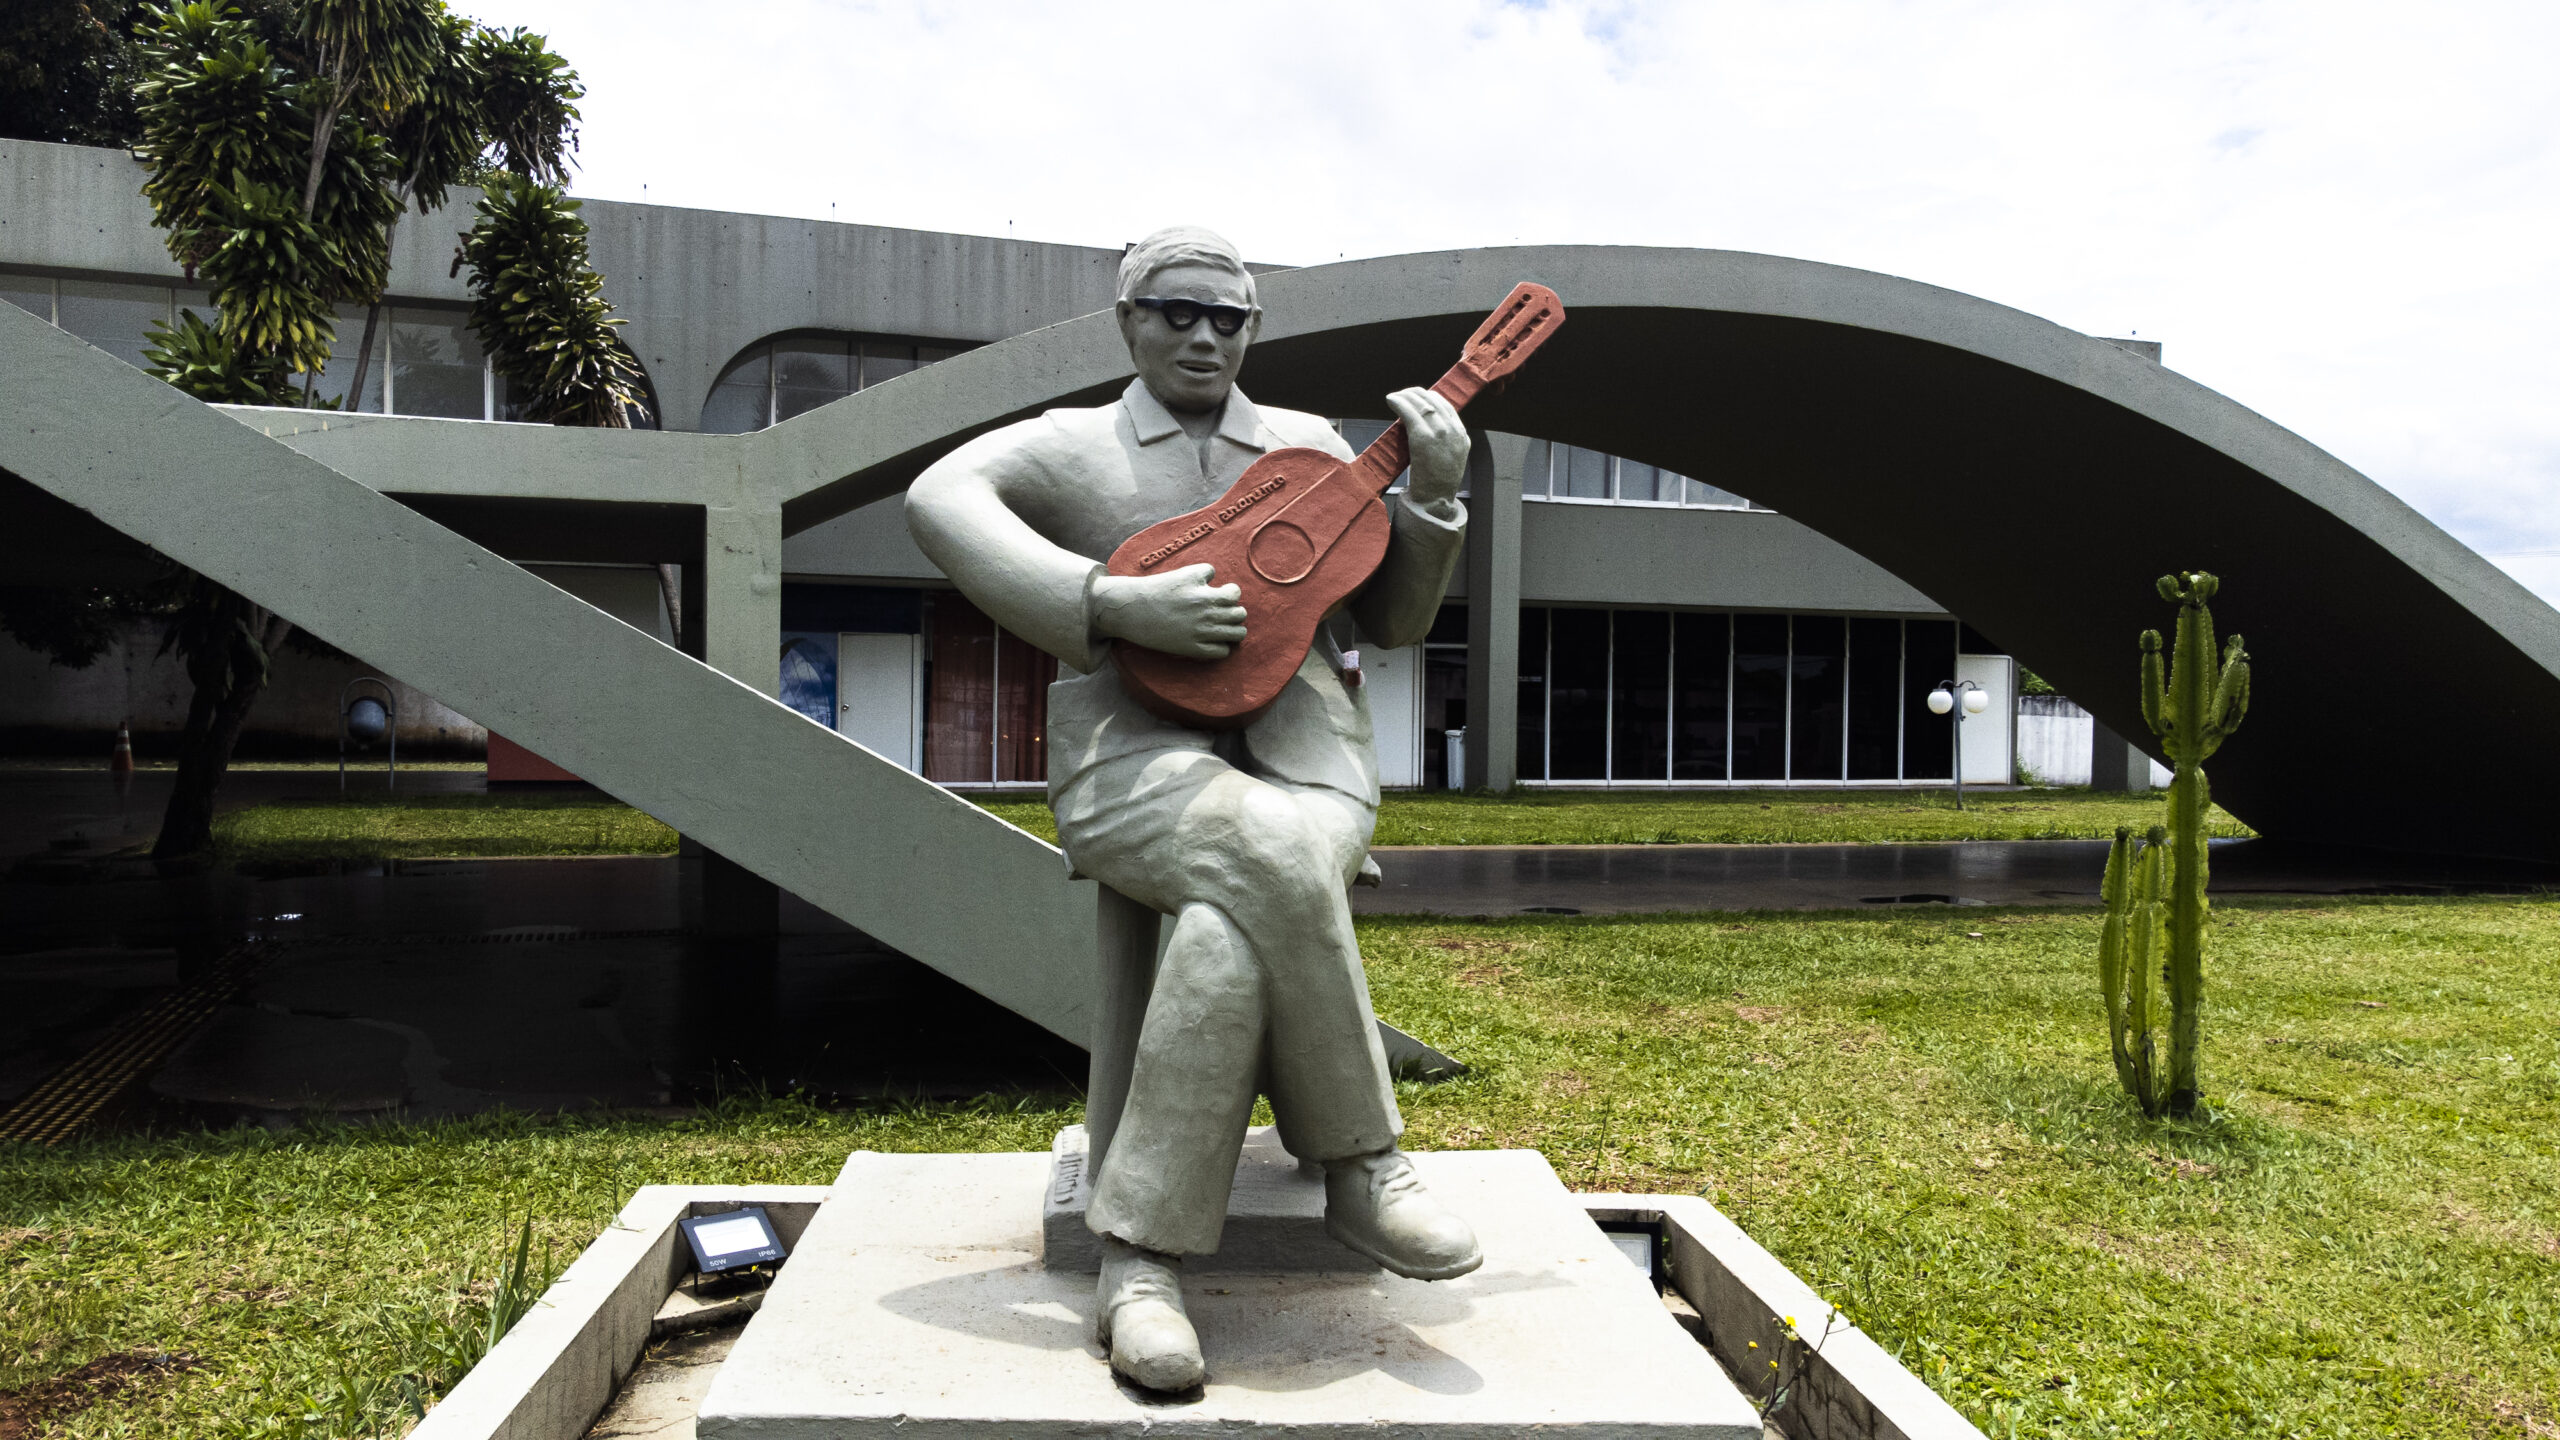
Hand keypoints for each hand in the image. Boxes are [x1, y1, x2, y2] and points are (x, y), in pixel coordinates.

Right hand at [1092, 563, 1246, 658]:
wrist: (1134, 609)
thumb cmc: (1158, 589)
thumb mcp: (1183, 574)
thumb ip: (1204, 574)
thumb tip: (1218, 581)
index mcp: (1205, 593)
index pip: (1235, 593)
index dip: (1230, 592)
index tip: (1220, 593)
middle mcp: (1207, 613)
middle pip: (1240, 613)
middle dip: (1235, 611)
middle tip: (1223, 611)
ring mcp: (1201, 632)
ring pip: (1237, 633)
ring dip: (1234, 629)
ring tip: (1224, 627)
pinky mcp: (1193, 648)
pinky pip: (1222, 651)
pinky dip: (1222, 647)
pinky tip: (1213, 641)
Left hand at [1388, 386, 1467, 511]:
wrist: (1435, 501)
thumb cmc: (1437, 486)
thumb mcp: (1450, 461)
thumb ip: (1445, 444)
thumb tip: (1427, 430)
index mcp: (1462, 437)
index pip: (1448, 407)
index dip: (1431, 399)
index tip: (1420, 397)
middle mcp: (1453, 432)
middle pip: (1435, 402)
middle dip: (1418, 394)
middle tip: (1405, 394)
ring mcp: (1440, 433)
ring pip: (1422, 404)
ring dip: (1406, 396)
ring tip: (1395, 397)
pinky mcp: (1423, 438)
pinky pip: (1409, 412)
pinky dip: (1398, 402)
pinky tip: (1390, 400)